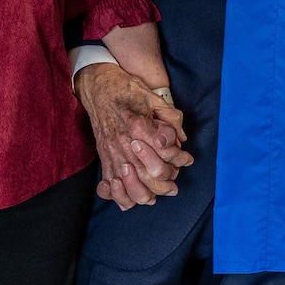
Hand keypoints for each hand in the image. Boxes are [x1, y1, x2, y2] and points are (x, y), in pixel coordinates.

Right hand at [75, 62, 190, 209]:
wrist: (98, 86)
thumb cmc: (127, 89)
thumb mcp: (154, 97)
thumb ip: (171, 118)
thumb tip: (180, 140)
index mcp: (139, 126)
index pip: (165, 153)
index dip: (179, 158)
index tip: (186, 158)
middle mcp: (124, 142)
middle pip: (150, 174)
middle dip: (167, 181)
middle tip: (175, 182)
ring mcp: (112, 151)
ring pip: (131, 185)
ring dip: (147, 193)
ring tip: (158, 194)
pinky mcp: (103, 156)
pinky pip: (110, 186)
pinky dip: (121, 196)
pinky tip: (133, 197)